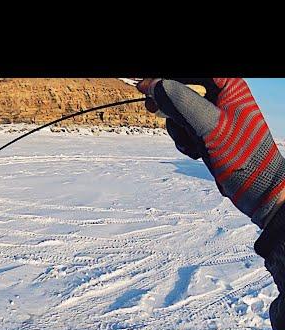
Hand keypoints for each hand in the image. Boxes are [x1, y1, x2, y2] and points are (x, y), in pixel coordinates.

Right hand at [137, 78, 284, 228]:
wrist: (255, 185)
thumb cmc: (240, 153)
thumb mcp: (206, 124)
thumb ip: (179, 101)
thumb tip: (154, 85)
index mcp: (228, 85)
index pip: (190, 76)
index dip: (165, 79)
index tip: (143, 86)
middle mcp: (222, 96)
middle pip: (182, 90)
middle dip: (170, 106)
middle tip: (151, 108)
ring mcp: (215, 114)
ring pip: (180, 112)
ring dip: (177, 129)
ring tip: (190, 143)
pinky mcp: (209, 132)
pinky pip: (184, 128)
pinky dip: (183, 140)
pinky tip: (195, 151)